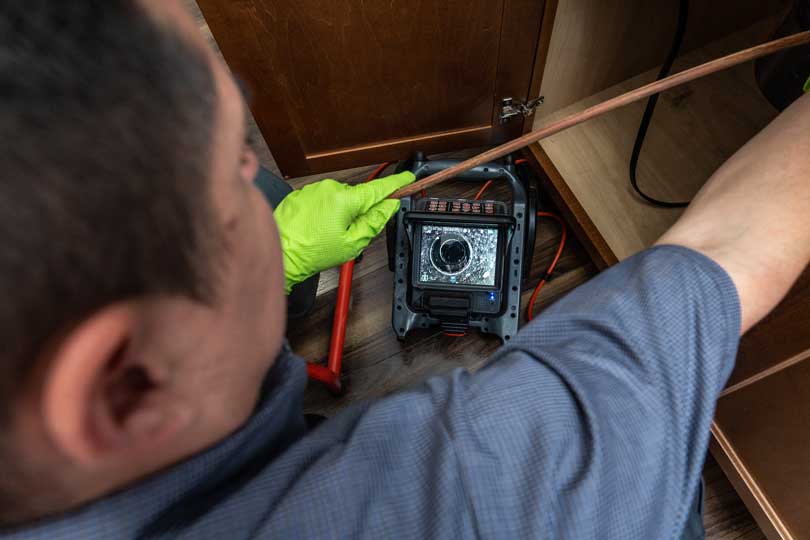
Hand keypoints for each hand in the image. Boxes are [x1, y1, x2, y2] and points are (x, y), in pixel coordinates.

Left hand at [274, 171, 414, 292]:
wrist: (280, 252)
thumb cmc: (310, 252)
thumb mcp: (352, 243)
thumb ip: (373, 222)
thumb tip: (388, 208)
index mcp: (344, 199)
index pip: (379, 188)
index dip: (397, 183)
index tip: (408, 178)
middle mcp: (329, 188)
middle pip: (358, 197)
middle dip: (360, 213)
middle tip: (351, 235)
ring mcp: (314, 190)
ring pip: (340, 200)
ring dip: (340, 214)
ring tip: (327, 236)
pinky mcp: (302, 195)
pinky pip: (323, 201)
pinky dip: (325, 214)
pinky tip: (317, 230)